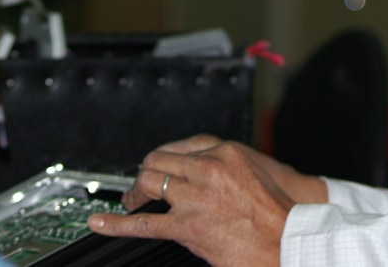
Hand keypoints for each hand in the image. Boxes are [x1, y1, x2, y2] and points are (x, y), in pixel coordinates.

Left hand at [87, 135, 322, 266]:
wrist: (286, 238)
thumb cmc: (275, 211)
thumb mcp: (252, 172)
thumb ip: (222, 167)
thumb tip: (198, 173)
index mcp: (223, 153)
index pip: (179, 149)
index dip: (164, 161)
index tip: (159, 168)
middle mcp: (206, 169)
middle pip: (158, 161)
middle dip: (146, 174)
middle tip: (143, 187)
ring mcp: (194, 197)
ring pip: (148, 184)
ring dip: (136, 194)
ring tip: (132, 203)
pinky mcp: (186, 226)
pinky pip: (143, 223)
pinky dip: (117, 223)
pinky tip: (101, 222)